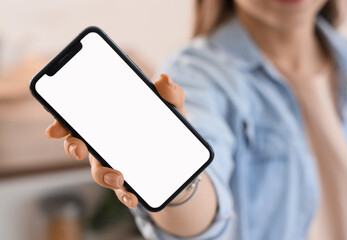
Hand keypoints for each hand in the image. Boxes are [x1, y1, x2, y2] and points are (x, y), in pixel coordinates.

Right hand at [45, 74, 185, 208]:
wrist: (184, 160)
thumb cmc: (170, 128)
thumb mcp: (174, 109)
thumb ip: (171, 94)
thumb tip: (163, 79)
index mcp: (112, 120)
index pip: (81, 118)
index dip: (63, 123)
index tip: (55, 128)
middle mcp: (107, 141)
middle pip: (80, 144)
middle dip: (72, 147)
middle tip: (78, 150)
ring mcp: (116, 162)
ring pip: (99, 170)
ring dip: (103, 175)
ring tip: (119, 177)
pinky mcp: (129, 181)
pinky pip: (120, 190)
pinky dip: (124, 195)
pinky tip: (133, 197)